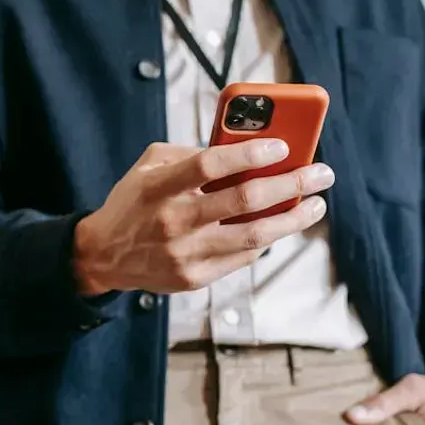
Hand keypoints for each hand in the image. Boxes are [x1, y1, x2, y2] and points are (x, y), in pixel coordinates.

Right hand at [72, 140, 334, 294]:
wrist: (103, 256)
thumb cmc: (133, 203)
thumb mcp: (148, 167)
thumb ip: (188, 154)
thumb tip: (241, 148)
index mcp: (159, 187)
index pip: (210, 164)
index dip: (250, 153)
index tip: (283, 146)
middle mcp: (173, 221)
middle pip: (244, 200)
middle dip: (291, 183)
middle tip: (321, 172)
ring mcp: (185, 253)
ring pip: (254, 236)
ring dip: (293, 219)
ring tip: (315, 204)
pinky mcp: (194, 277)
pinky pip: (242, 257)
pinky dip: (266, 240)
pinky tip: (280, 225)